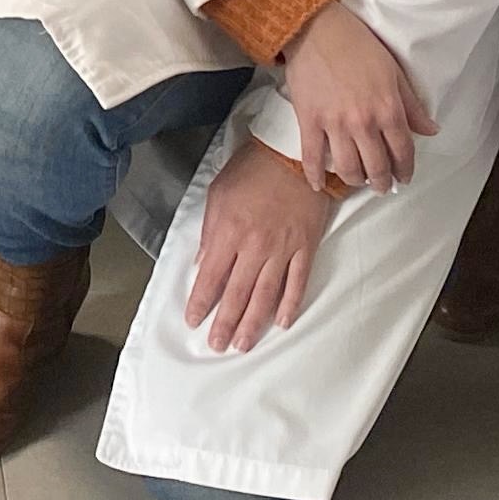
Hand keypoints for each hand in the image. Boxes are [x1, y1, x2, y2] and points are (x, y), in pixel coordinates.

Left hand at [182, 133, 338, 353]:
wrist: (291, 154)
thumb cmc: (250, 171)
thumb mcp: (218, 195)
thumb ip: (209, 233)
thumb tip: (203, 265)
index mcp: (229, 232)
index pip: (211, 277)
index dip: (201, 302)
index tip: (193, 321)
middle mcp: (255, 246)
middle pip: (238, 293)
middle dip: (225, 323)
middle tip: (217, 345)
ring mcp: (282, 249)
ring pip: (266, 295)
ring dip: (253, 323)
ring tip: (243, 344)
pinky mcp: (305, 247)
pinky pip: (297, 282)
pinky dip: (289, 304)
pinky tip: (282, 322)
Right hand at [277, 0, 435, 192]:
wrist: (316, 28)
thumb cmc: (357, 44)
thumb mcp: (394, 71)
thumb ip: (412, 105)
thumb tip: (431, 130)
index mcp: (388, 109)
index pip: (403, 152)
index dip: (405, 170)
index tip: (403, 178)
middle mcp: (364, 122)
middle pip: (376, 166)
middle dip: (381, 182)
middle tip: (381, 186)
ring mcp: (335, 124)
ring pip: (348, 168)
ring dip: (355, 180)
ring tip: (358, 181)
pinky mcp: (309, 121)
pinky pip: (312, 157)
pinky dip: (315, 175)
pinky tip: (318, 185)